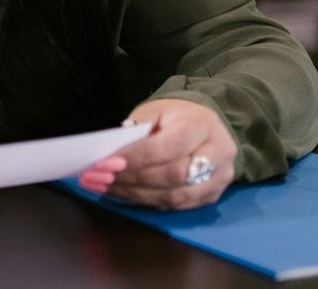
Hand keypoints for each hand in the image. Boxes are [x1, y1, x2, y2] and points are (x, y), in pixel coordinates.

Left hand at [78, 99, 236, 209]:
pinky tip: (122, 193)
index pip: (169, 146)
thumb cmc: (175, 117)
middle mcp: (218, 152)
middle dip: (132, 178)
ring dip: (134, 194)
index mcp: (202, 124)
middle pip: (173, 175)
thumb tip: (110, 156)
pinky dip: (145, 201)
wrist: (206, 126)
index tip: (105, 163)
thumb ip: (137, 131)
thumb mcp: (156, 111)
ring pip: (174, 196)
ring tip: (104, 187)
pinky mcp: (212, 196)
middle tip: (99, 177)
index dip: (136, 158)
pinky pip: (175, 205)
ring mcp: (219, 178)